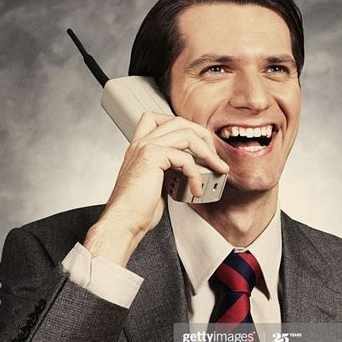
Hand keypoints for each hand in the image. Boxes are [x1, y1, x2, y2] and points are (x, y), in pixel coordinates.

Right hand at [84, 112, 228, 265]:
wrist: (123, 221)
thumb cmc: (137, 210)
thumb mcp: (156, 184)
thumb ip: (169, 170)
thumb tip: (190, 170)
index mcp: (140, 147)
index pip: (161, 119)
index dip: (185, 127)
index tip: (200, 146)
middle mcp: (141, 143)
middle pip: (180, 122)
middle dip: (203, 137)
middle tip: (214, 157)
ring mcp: (145, 147)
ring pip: (187, 135)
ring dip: (208, 153)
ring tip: (217, 169)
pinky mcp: (152, 157)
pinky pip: (186, 158)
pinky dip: (197, 175)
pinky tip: (196, 190)